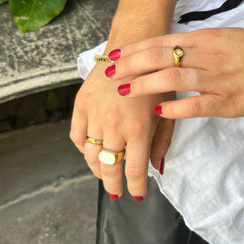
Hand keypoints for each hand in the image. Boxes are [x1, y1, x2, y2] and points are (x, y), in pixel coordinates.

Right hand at [69, 60, 174, 198]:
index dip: (135, 187)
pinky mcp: (81, 105)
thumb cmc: (156, 79)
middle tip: (116, 194)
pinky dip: (83, 148)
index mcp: (139, 128)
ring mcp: (95, 115)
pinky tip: (92, 151)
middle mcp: (114, 125)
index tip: (137, 195)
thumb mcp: (166, 109)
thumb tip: (156, 168)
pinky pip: (77, 136)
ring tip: (105, 174)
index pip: (134, 170)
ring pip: (90, 155)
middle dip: (113, 185)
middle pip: (109, 167)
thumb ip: (162, 141)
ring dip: (97, 169)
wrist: (133, 47)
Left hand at [102, 27, 243, 118]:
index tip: (113, 54)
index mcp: (204, 38)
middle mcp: (207, 55)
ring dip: (144, 84)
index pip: (161, 41)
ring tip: (124, 91)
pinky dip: (175, 108)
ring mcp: (217, 78)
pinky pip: (197, 105)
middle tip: (108, 72)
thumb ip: (196, 46)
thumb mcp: (223, 38)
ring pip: (173, 78)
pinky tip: (158, 111)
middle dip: (130, 65)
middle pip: (160, 57)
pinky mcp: (229, 101)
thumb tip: (168, 53)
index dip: (134, 49)